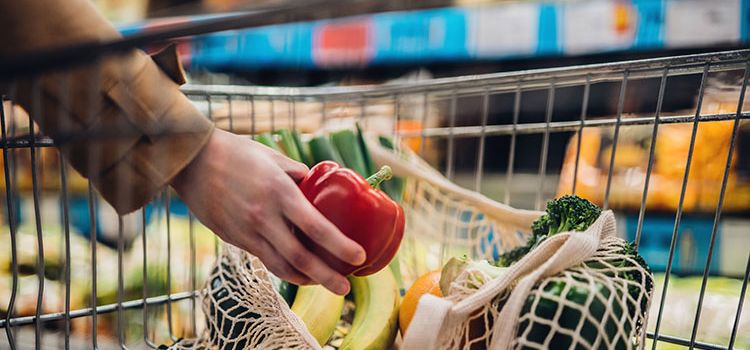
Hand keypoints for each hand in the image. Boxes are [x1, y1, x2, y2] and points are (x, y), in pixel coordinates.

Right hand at [171, 129, 365, 294]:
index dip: (339, 245)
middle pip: (300, 258)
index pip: (316, 227)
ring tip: (325, 283)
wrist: (192, 161)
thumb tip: (319, 188)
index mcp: (279, 192)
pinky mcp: (234, 239)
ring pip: (281, 266)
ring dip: (306, 279)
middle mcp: (264, 217)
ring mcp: (247, 231)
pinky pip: (264, 260)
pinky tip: (298, 271)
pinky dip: (285, 269)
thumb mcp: (274, 157)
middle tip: (345, 288)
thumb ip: (298, 175)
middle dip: (326, 277)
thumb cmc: (237, 153)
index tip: (358, 256)